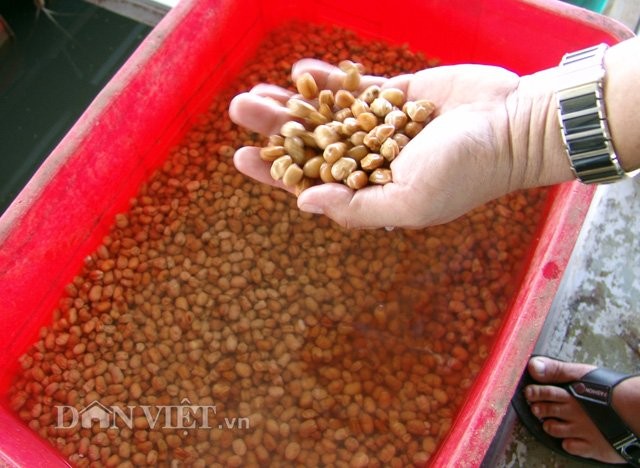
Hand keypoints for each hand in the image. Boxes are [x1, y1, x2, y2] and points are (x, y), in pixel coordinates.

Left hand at [229, 59, 564, 228]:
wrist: (512, 124)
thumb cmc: (465, 172)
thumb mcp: (410, 202)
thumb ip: (358, 208)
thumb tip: (304, 204)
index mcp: (370, 191)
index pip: (311, 182)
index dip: (275, 172)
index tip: (241, 157)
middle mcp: (370, 159)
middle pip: (311, 143)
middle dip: (275, 129)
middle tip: (240, 109)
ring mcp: (381, 126)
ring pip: (327, 114)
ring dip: (293, 102)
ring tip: (258, 91)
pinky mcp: (396, 97)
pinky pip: (357, 88)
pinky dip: (330, 80)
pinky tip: (302, 71)